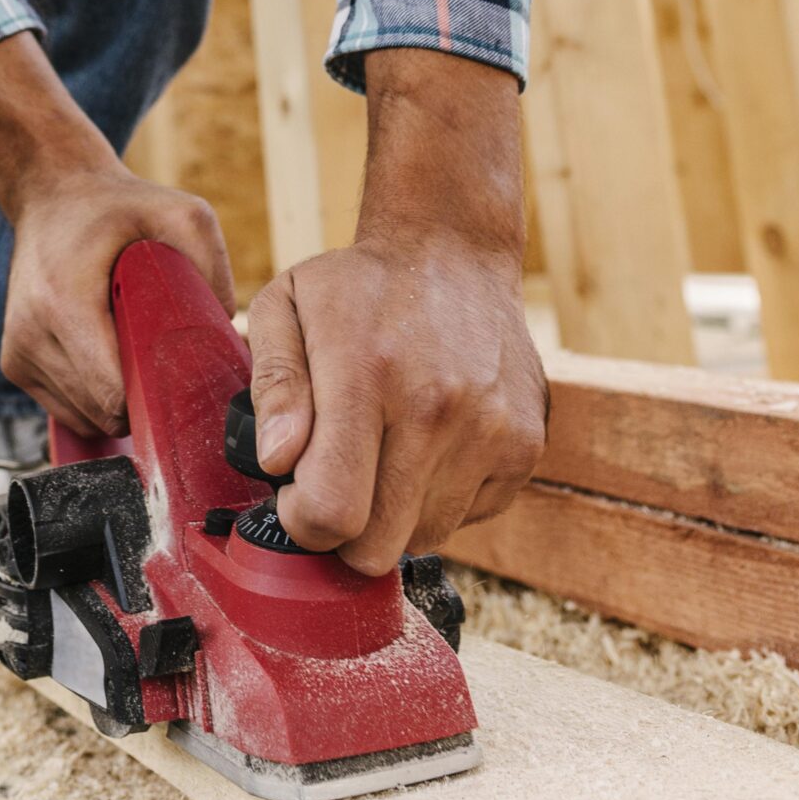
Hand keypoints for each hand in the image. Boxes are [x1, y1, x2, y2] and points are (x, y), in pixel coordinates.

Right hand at [2, 166, 233, 436]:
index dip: (155, 399)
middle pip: (102, 413)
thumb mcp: (181, 214)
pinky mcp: (14, 364)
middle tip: (164, 359)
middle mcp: (31, 334)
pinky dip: (93, 397)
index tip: (181, 379)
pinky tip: (108, 355)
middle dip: (142, 399)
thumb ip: (212, 268)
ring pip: (84, 418)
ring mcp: (17, 354)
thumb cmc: (118, 207)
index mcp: (64, 303)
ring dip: (116, 400)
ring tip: (132, 349)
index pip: (112, 395)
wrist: (52, 194)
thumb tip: (227, 337)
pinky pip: (67, 409)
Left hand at [247, 49, 546, 576]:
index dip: (300, 522)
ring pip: (424, 539)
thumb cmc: (356, 287)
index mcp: (366, 375)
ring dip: (393, 515)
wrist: (452, 251)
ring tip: (382, 451)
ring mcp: (490, 431)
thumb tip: (278, 462)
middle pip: (377, 548)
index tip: (294, 492)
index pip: (331, 511)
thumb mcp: (286, 307)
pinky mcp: (525, 445)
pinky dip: (438, 498)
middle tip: (333, 480)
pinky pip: (468, 517)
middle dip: (341, 534)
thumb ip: (274, 386)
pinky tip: (426, 444)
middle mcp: (436, 409)